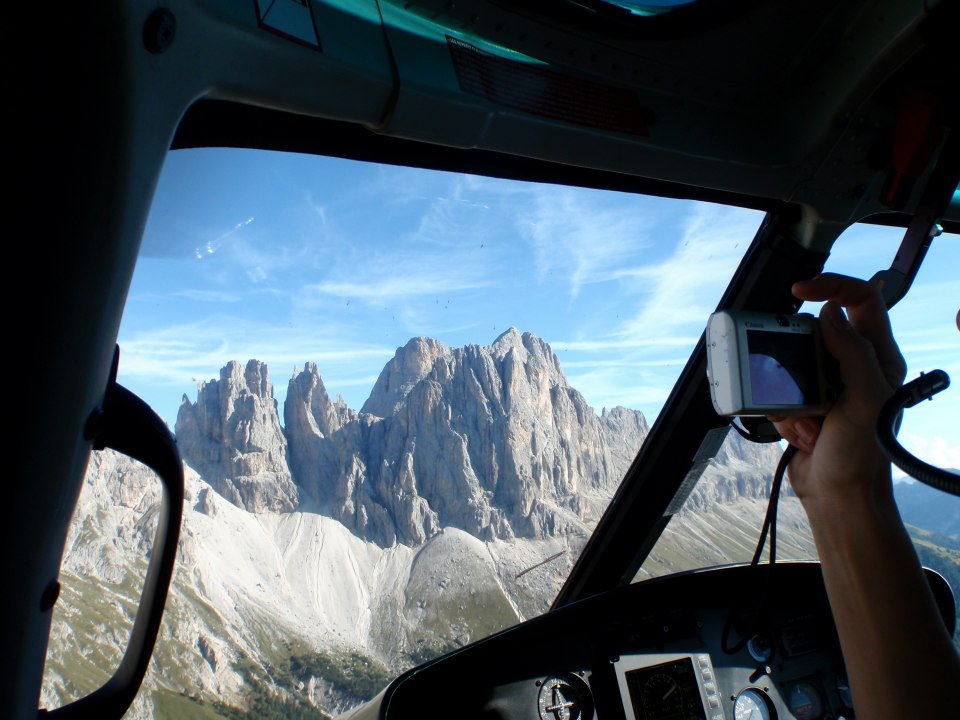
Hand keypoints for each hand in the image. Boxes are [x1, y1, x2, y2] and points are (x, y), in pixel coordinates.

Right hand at [769, 274, 905, 510]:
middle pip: (814, 333)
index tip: (800, 291)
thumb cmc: (861, 454)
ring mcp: (826, 385)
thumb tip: (830, 313)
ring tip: (808, 424)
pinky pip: (778, 390)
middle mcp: (853, 365)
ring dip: (790, 395)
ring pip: (791, 363)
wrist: (838, 496)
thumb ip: (853, 352)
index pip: (861, 301)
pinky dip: (782, 412)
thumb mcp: (865, 399)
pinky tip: (802, 435)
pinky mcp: (803, 402)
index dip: (832, 287)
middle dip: (798, 360)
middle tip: (798, 383)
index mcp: (878, 357)